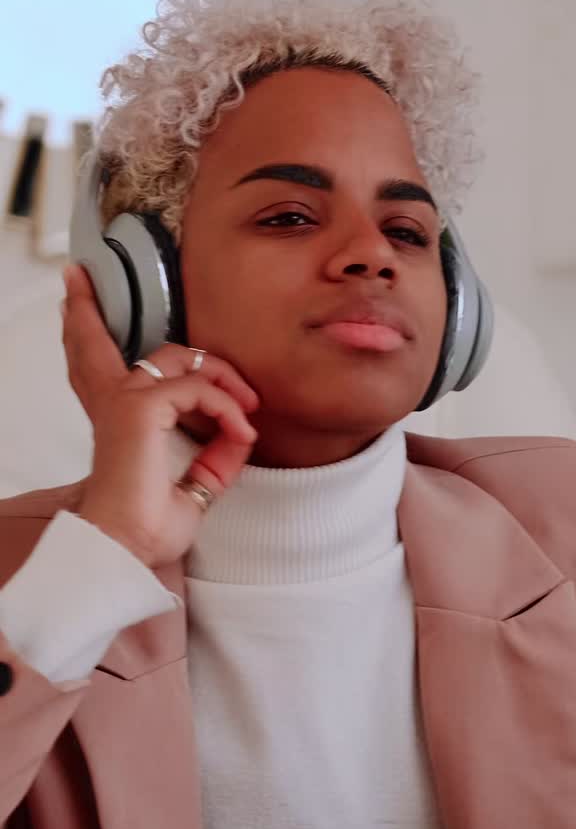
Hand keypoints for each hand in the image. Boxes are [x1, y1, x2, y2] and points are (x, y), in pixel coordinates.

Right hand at [62, 264, 259, 567]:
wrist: (128, 549)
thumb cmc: (147, 530)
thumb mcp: (194, 490)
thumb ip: (213, 460)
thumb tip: (239, 438)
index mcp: (115, 420)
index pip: (93, 366)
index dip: (82, 331)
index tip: (74, 301)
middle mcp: (114, 402)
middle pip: (100, 341)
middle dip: (90, 308)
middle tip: (81, 279)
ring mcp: (125, 400)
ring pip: (179, 358)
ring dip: (221, 376)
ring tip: (247, 405)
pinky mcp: (141, 407)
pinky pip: (202, 389)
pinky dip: (228, 408)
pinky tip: (242, 432)